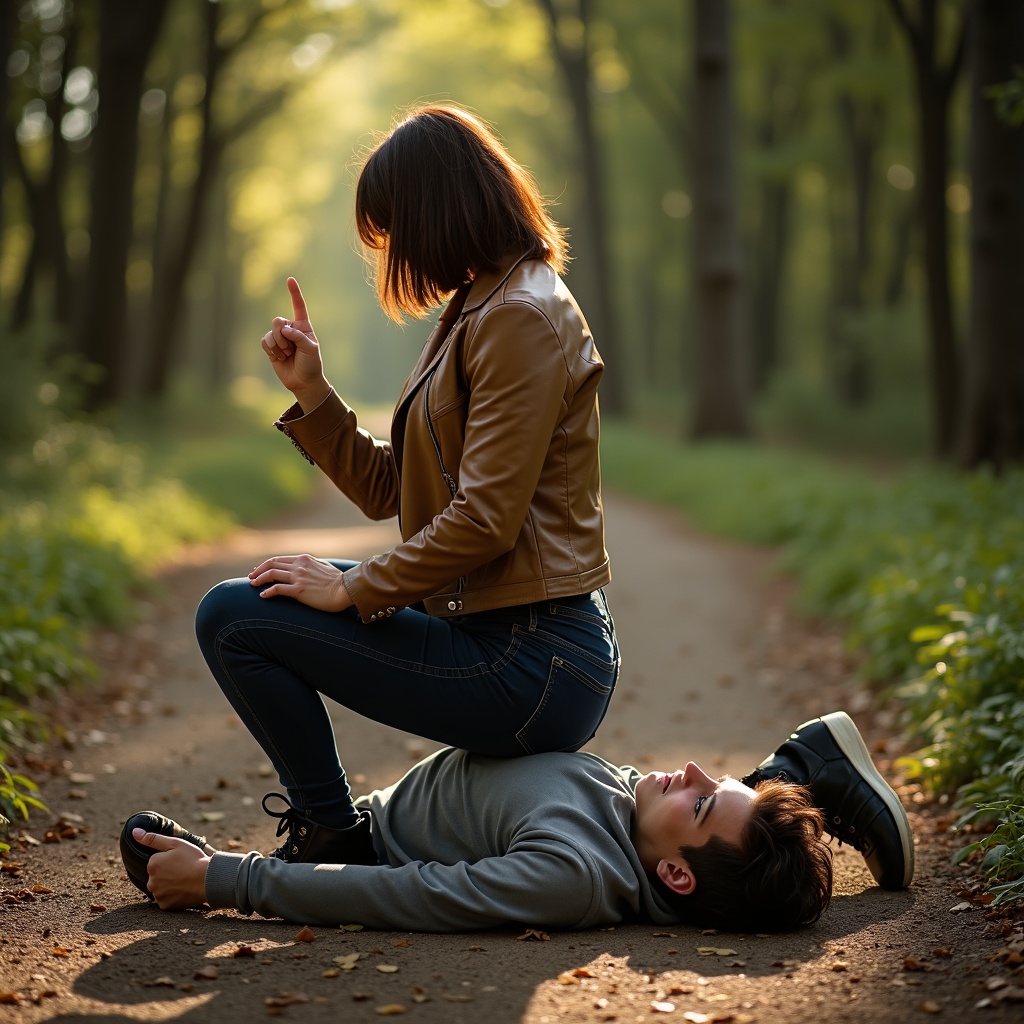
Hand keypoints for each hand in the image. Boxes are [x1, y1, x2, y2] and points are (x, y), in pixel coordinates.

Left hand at [133, 828, 210, 909]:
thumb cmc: (193, 859)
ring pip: (161, 888)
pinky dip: (173, 896)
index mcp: (152, 864)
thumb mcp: (175, 843)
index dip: (170, 860)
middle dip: (167, 873)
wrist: (208, 879)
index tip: (181, 860)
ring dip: (169, 885)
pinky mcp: (164, 905)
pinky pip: (166, 900)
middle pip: (157, 876)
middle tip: (184, 871)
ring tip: (185, 881)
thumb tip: (134, 832)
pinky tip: (183, 890)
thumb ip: (153, 838)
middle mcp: (150, 881)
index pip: (156, 862)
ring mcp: (157, 895)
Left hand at [249, 554, 353, 612]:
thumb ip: (312, 566)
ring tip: (252, 585)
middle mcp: (299, 566)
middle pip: (272, 564)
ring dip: (259, 579)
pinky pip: (278, 589)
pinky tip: (263, 596)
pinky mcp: (299, 590)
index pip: (279, 559)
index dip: (266, 565)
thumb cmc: (338, 581)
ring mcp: (298, 577)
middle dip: (258, 570)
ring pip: (271, 574)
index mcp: (304, 559)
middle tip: (251, 577)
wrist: (345, 590)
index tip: (258, 570)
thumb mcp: (323, 567)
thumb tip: (306, 568)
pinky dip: (268, 591)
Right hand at [262, 277, 330, 411]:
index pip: (298, 307)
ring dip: (278, 346)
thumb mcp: (311, 349)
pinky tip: (279, 357)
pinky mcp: (271, 347)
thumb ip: (299, 337)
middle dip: (282, 336)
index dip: (294, 293)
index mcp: (303, 326)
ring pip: (270, 333)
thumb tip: (284, 329)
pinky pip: (264, 342)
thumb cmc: (311, 365)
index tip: (290, 279)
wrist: (303, 382)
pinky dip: (271, 350)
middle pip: (277, 321)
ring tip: (287, 355)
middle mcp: (290, 329)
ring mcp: (280, 338)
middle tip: (290, 349)